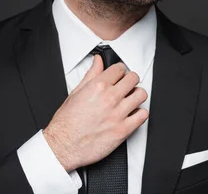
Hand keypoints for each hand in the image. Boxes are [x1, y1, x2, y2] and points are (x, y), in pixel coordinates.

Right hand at [42, 54, 148, 171]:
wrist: (64, 145)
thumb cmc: (67, 122)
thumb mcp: (76, 92)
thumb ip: (91, 74)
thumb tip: (98, 62)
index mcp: (98, 86)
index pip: (120, 68)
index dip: (120, 71)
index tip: (119, 75)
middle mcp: (109, 98)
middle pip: (133, 78)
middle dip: (130, 80)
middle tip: (126, 85)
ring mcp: (118, 114)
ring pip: (141, 95)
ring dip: (137, 95)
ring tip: (130, 99)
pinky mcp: (123, 130)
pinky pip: (143, 115)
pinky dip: (140, 113)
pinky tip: (132, 114)